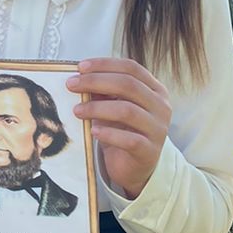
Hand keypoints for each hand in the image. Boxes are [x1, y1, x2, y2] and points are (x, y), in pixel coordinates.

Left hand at [68, 57, 171, 199]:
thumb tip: (79, 77)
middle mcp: (161, 106)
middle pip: (129, 85)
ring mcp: (158, 129)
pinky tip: (93, 131)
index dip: (105, 65)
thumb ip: (103, 91)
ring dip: (97, 108)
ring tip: (77, 111)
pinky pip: (129, 140)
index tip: (80, 67)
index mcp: (155, 90)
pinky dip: (109, 134)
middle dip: (96, 82)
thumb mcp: (113, 106)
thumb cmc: (122, 131)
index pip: (131, 68)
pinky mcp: (150, 151)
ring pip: (127, 111)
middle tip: (71, 85)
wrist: (134, 167)